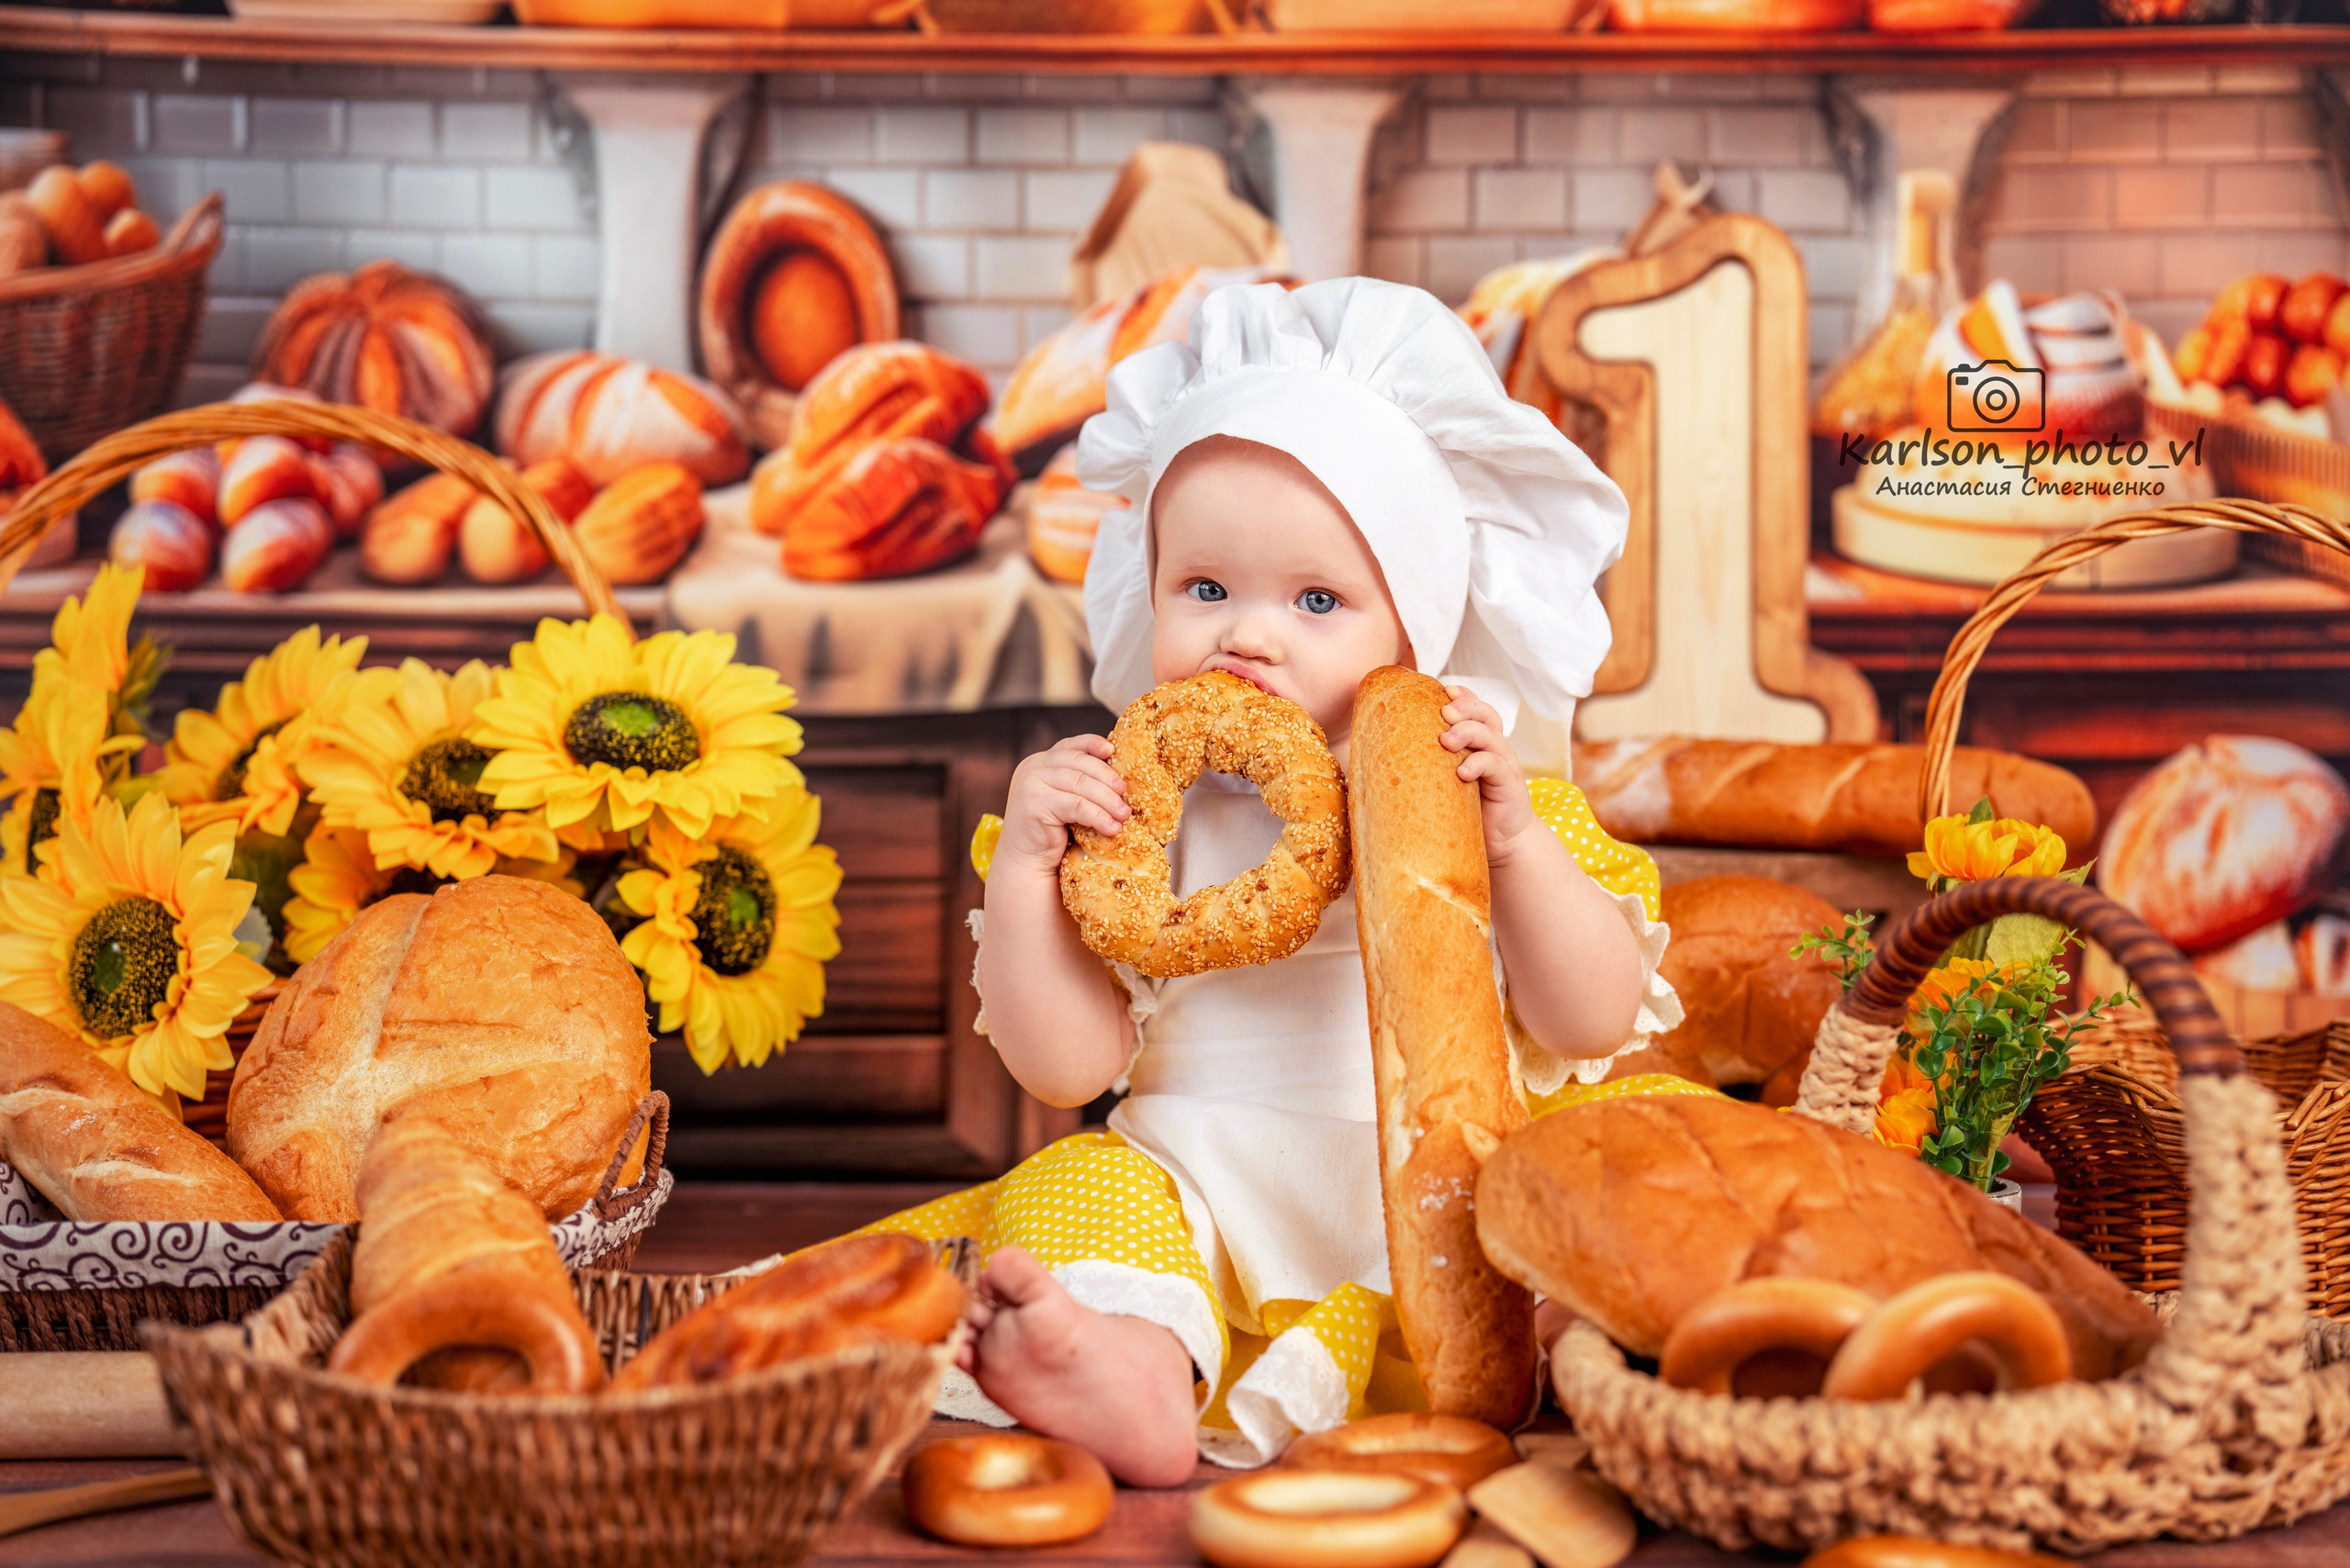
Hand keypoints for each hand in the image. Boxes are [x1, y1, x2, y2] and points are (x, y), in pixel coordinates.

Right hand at [996, 734, 1129, 876]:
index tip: (1113, 751)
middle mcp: (1032, 766)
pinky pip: (1076, 805)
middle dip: (1107, 778)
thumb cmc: (1052, 833)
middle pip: (1079, 763)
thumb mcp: (1065, 800)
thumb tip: (1120, 779)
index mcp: (1040, 761)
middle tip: (1126, 794)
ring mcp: (1031, 783)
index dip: (1093, 744)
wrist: (1027, 863)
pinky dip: (1097, 816)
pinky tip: (1111, 827)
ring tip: (1124, 815)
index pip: (1071, 745)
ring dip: (1107, 800)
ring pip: (1080, 784)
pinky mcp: (1035, 803)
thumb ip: (1080, 783)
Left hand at [1440, 686, 1539, 866]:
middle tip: (1444, 712)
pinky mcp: (1509, 784)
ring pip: (1490, 736)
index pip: (1475, 708)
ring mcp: (1504, 764)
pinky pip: (1495, 766)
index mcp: (1479, 742)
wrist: (1501, 843)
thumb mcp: (1446, 782)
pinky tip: (1462, 771)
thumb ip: (1429, 764)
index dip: (1462, 696)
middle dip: (1464, 707)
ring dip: (1467, 732)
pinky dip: (1479, 764)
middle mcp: (1494, 747)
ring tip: (1446, 741)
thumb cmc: (1468, 810)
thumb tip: (1377, 759)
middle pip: (1484, 714)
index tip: (1442, 689)